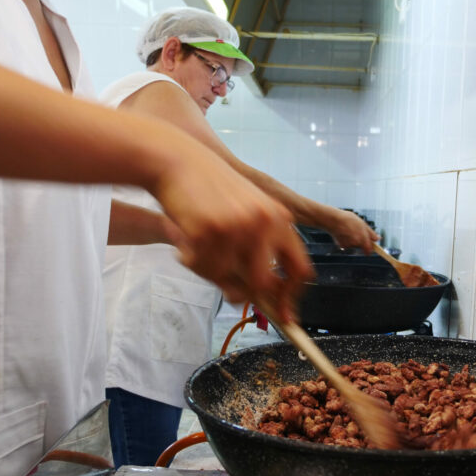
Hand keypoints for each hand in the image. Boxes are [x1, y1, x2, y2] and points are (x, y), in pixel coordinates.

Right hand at [152, 150, 312, 322]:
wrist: (175, 160)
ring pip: (228, 280)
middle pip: (265, 283)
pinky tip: (186, 239)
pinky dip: (192, 262)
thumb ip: (257, 251)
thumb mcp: (246, 212)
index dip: (291, 297)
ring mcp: (237, 228)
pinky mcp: (208, 232)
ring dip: (210, 272)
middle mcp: (264, 223)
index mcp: (279, 218)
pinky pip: (203, 269)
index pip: (300, 269)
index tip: (284, 315)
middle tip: (228, 291)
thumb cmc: (208, 189)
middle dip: (246, 293)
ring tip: (199, 248)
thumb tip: (261, 298)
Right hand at [324, 208, 378, 253]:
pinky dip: (346, 240)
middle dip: (360, 241)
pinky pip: (347, 245)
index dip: (370, 249)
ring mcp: (348, 245)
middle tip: (356, 231)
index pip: (369, 250)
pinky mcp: (342, 245)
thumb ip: (371, 233)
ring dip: (353, 240)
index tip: (370, 248)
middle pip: (361, 246)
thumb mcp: (362, 223)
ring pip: (353, 245)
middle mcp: (356, 243)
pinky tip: (343, 233)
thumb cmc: (348, 219)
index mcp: (363, 238)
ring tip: (349, 230)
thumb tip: (378, 238)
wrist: (333, 219)